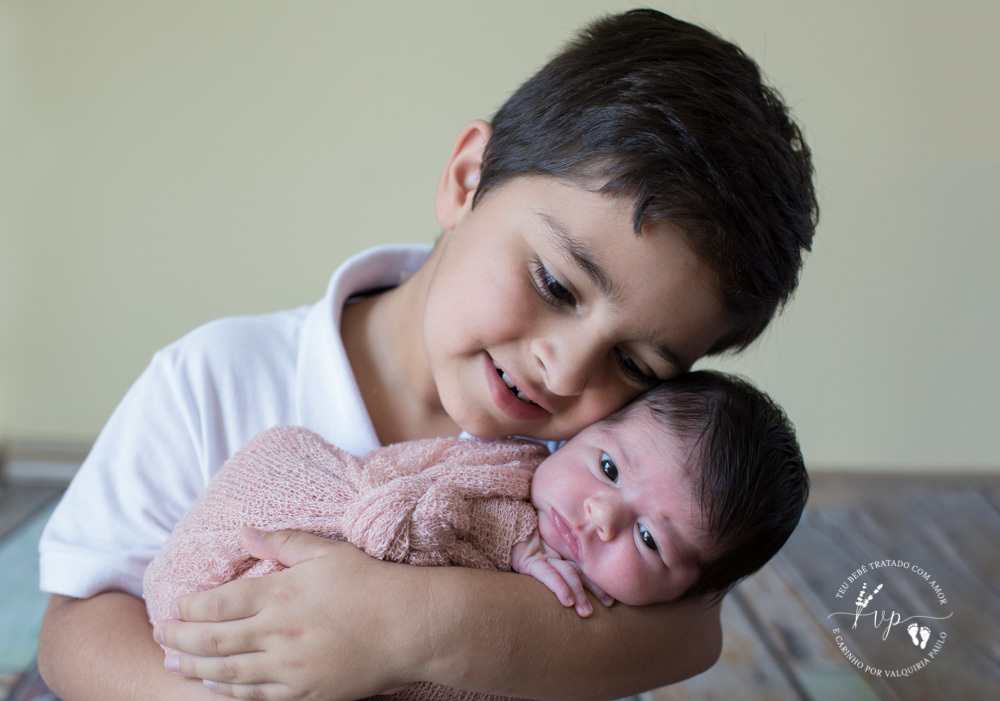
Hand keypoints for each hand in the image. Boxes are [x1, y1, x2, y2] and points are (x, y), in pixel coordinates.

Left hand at [155, 529, 431, 699]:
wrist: (409, 626)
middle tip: (161, 636)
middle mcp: (278, 633)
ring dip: (196, 668)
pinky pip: (258, 697)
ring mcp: (290, 668)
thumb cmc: (370, 583)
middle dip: (181, 639)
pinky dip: (231, 692)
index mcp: (281, 594)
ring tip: (174, 664)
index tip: (177, 605)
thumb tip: (243, 532)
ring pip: (229, 673)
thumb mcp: (326, 552)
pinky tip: (216, 686)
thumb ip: (281, 542)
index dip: (192, 606)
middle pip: (214, 640)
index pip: (220, 603)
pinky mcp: (306, 693)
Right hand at [511, 531, 612, 616]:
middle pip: (580, 570)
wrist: (500, 525)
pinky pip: (548, 575)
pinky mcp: (529, 562)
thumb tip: (571, 588)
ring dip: (580, 593)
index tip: (610, 597)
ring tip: (587, 612)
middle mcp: (552, 555)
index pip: (581, 567)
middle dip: (595, 588)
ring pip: (568, 573)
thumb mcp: (535, 554)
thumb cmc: (516, 539)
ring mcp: (542, 557)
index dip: (596, 581)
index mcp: (556, 554)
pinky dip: (560, 587)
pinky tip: (567, 601)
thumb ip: (550, 563)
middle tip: (609, 604)